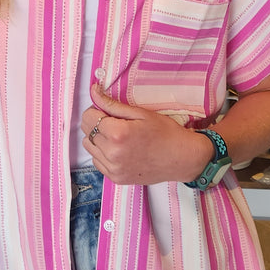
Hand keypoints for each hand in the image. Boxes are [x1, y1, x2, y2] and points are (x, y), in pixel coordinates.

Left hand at [82, 83, 213, 184]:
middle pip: (87, 132)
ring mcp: (113, 168)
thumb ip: (112, 104)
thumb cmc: (166, 133)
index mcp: (118, 134)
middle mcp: (112, 154)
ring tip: (118, 137)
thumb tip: (93, 91)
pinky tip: (120, 149)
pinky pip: (97, 162)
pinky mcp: (116, 178)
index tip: (107, 111)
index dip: (96, 110)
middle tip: (115, 122)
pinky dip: (103, 154)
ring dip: (99, 139)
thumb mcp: (140, 113)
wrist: (182, 158)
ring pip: (90, 148)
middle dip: (96, 124)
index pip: (88, 117)